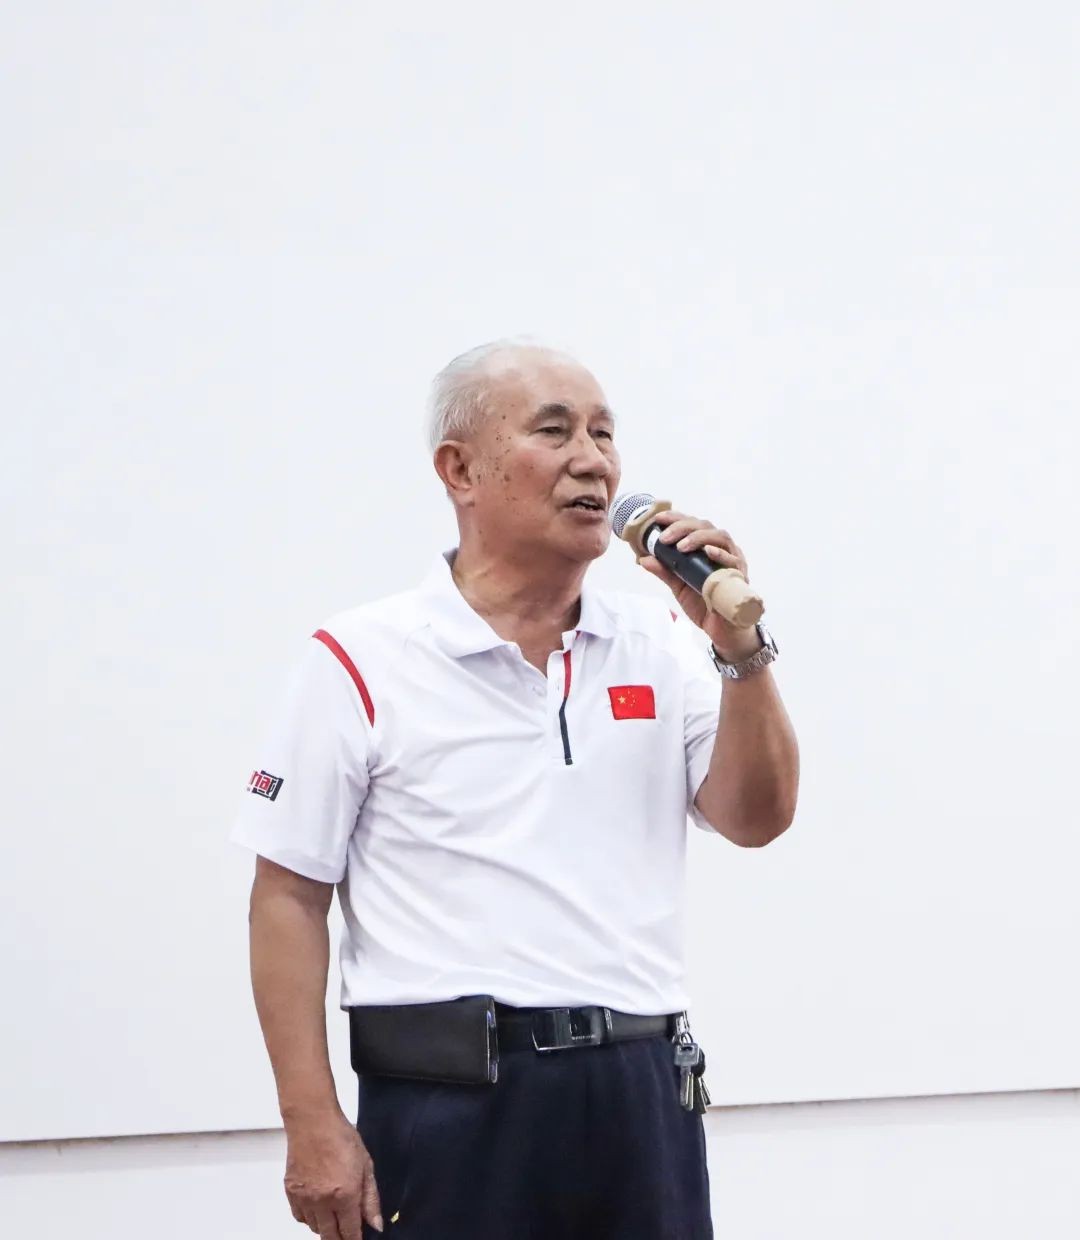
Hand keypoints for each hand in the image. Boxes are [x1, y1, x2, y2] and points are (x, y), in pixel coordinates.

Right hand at [284, 1109, 382, 1236]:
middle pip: (330, 1237)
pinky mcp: (291, 1192)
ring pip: (315, 1228)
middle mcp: (323, 1202)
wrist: (313, 1122)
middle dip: (340, 1239)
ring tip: (333, 1215)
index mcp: (345, 1195)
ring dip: (325, 1227)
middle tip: (346, 1234)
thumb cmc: (342, 1138)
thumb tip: (376, 1225)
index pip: (350, 1232)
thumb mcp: (366, 1165)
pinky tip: (318, 1207)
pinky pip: (300, 1218)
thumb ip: (371, 1199)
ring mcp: (304, 1198)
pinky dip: (309, 1218)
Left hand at [637, 510, 760, 661]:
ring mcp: (733, 561)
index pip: (693, 524)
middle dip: (683, 527)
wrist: (721, 630)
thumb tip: (642, 558)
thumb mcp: (679, 586)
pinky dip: (721, 554)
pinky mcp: (740, 577)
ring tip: (680, 546)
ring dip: (699, 538)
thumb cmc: (704, 604)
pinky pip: (734, 561)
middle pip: (706, 526)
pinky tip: (708, 552)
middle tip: (664, 537)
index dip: (676, 518)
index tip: (657, 519)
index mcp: (707, 547)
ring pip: (721, 538)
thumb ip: (664, 571)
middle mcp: (722, 550)